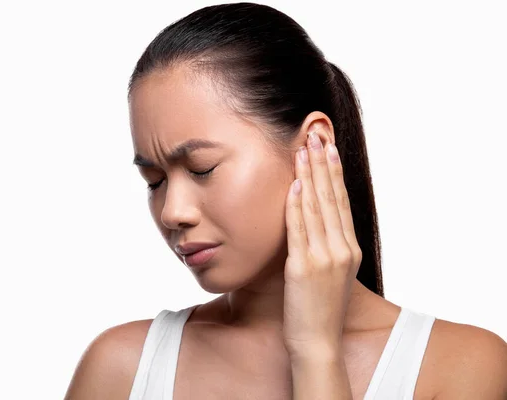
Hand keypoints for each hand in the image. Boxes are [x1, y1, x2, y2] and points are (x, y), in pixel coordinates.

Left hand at [283, 130, 361, 358]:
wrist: (318, 342)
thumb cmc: (320, 309)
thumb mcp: (332, 274)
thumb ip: (327, 246)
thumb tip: (314, 219)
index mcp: (350, 250)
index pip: (342, 203)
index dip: (335, 174)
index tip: (329, 148)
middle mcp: (342, 250)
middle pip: (332, 199)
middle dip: (323, 165)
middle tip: (316, 136)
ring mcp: (325, 258)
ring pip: (316, 208)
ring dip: (309, 176)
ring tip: (304, 150)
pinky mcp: (304, 268)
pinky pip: (299, 230)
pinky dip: (296, 205)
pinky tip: (293, 185)